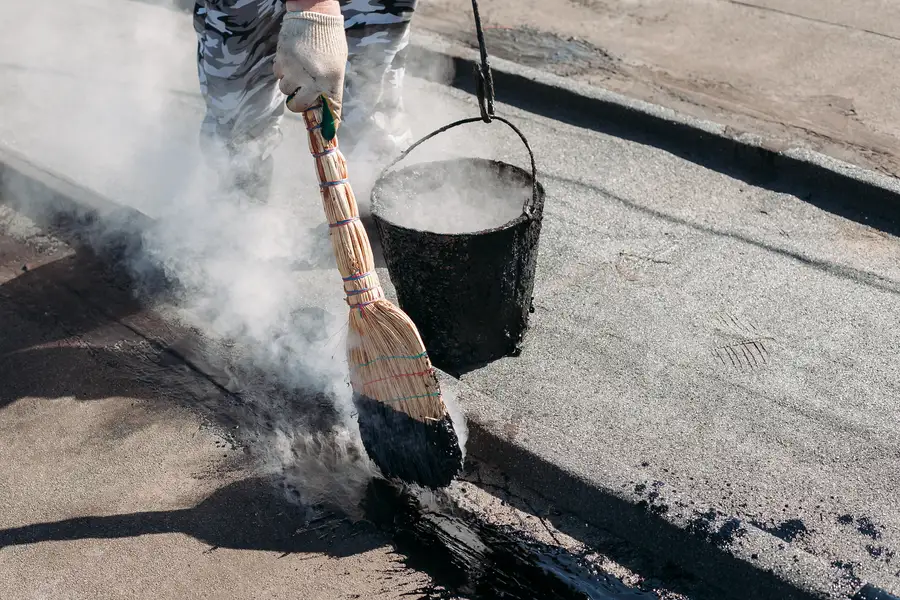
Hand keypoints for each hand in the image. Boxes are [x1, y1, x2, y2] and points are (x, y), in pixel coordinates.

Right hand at [274, 8, 347, 123]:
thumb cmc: (329, 40)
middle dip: (297, 104)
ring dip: (289, 85)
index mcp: (331, 80)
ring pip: (284, 90)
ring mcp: (295, 71)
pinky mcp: (282, 61)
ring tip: (296, 72)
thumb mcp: (337, 64)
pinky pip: (277, 74)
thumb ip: (330, 83)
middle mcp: (313, 79)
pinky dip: (282, 71)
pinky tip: (290, 61)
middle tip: (297, 98)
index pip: (331, 108)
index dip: (328, 122)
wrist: (315, 15)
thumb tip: (322, 103)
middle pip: (297, 106)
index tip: (325, 130)